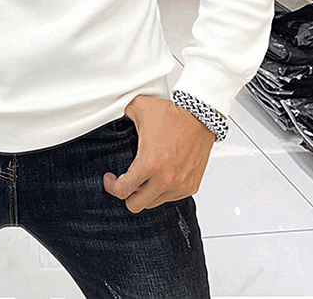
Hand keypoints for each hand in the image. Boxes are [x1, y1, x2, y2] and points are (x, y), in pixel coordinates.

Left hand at [102, 94, 219, 212]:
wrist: (202, 117)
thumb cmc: (174, 114)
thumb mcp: (139, 108)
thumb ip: (123, 115)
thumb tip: (117, 118)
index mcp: (148, 164)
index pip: (122, 191)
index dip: (111, 186)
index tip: (110, 179)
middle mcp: (164, 180)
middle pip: (136, 205)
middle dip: (126, 194)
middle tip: (125, 182)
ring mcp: (179, 185)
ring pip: (153, 203)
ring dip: (145, 193)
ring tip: (142, 178)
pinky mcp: (190, 186)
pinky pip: (170, 197)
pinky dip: (162, 191)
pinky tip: (159, 176)